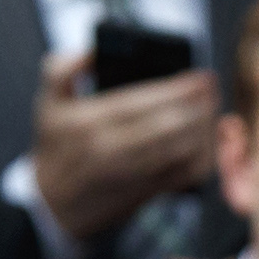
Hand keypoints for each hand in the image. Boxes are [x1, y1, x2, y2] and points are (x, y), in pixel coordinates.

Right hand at [26, 45, 220, 243]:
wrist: (53, 207)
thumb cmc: (56, 148)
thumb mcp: (46, 105)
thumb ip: (61, 69)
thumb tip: (91, 52)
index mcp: (87, 122)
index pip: (140, 102)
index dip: (176, 88)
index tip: (199, 76)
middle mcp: (109, 150)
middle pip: (166, 126)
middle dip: (196, 105)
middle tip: (211, 88)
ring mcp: (129, 175)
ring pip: (179, 151)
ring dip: (202, 129)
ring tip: (211, 109)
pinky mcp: (145, 193)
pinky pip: (182, 176)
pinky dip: (201, 157)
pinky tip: (207, 139)